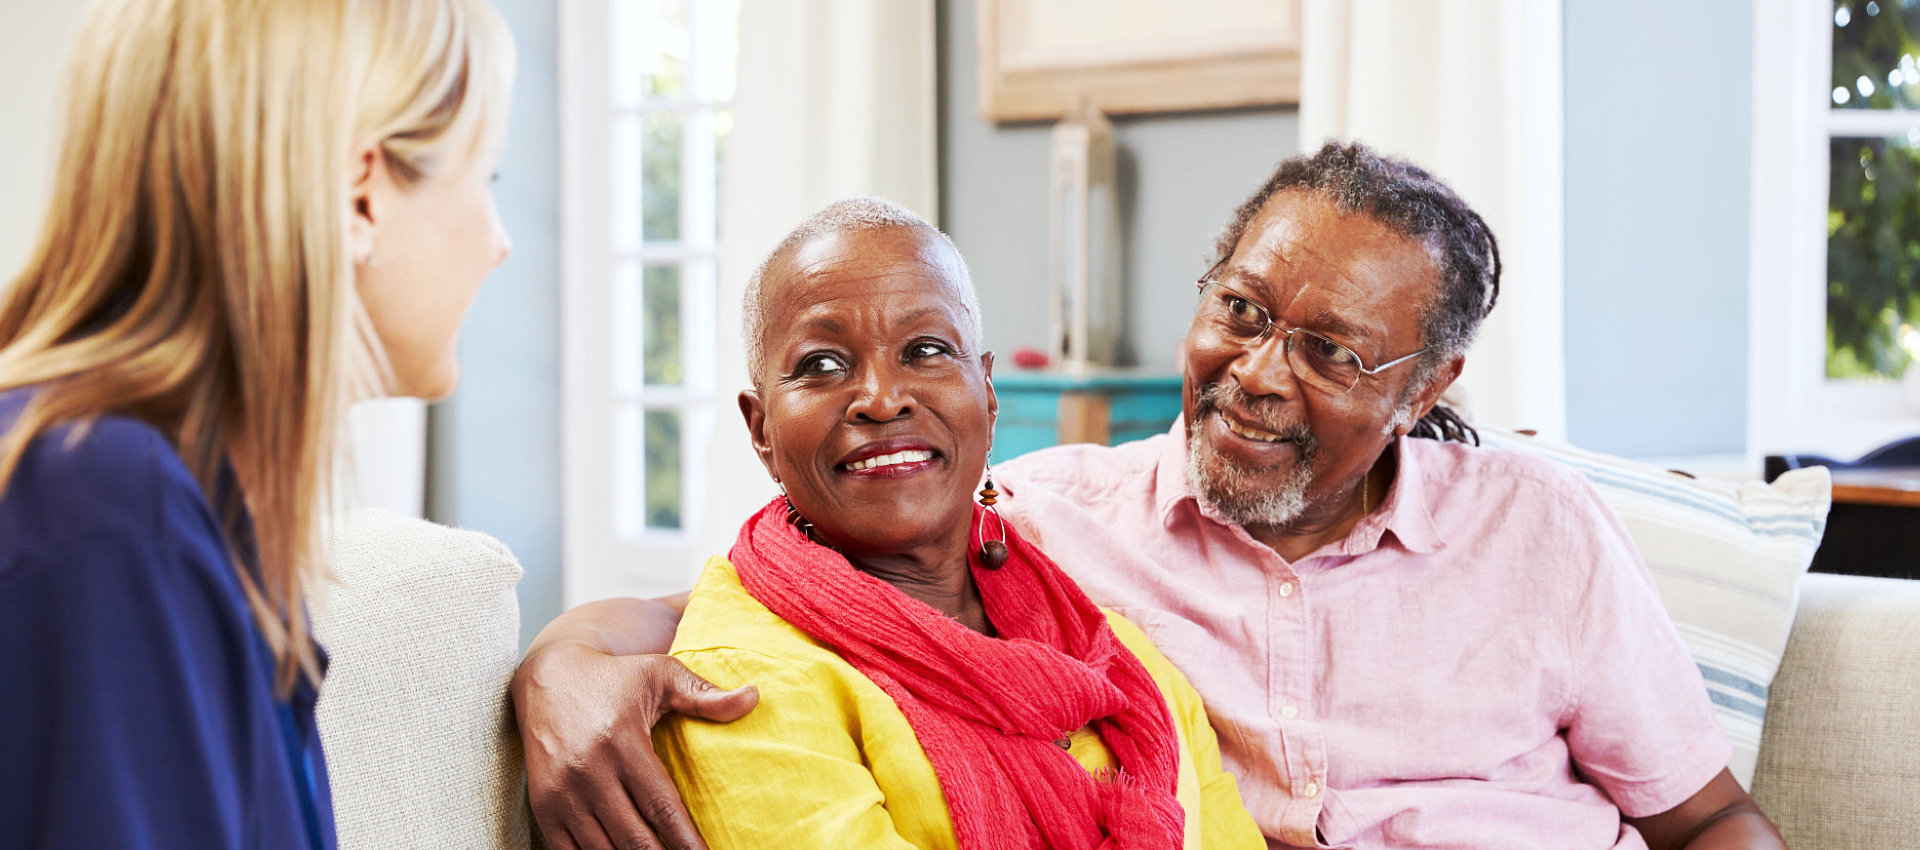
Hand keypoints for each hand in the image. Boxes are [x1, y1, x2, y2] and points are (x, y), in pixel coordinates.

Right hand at [512, 640, 758, 849]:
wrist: (548, 677)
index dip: (687, 841)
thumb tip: (754, 697)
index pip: (662, 808)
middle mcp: (588, 772)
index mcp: (622, 743)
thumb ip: (705, 695)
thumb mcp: (660, 675)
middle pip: (634, 838)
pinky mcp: (542, 806)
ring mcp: (561, 793)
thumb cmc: (614, 678)